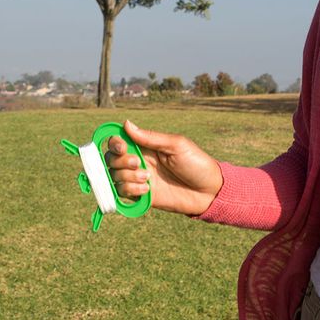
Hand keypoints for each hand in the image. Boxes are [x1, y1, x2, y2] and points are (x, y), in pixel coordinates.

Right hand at [104, 120, 222, 216]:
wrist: (208, 192)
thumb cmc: (196, 163)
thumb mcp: (176, 145)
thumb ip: (150, 137)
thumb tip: (126, 123)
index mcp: (146, 145)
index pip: (118, 141)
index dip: (114, 143)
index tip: (122, 147)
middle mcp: (139, 161)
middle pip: (111, 159)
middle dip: (120, 162)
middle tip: (139, 164)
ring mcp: (139, 179)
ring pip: (114, 176)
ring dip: (127, 177)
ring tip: (147, 180)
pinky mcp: (141, 196)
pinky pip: (122, 193)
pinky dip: (130, 190)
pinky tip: (147, 191)